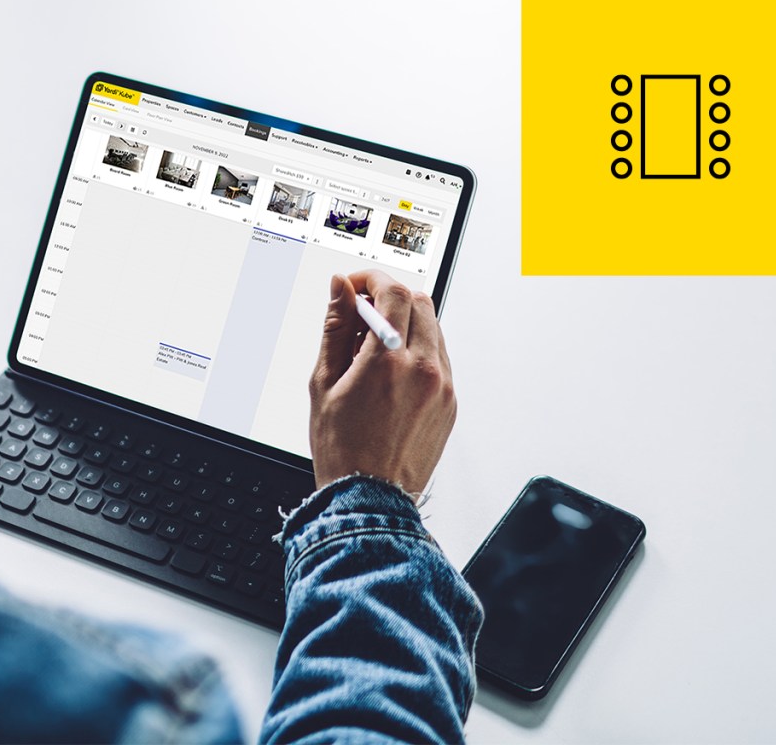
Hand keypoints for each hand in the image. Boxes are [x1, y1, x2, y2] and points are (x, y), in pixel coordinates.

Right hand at [309, 270, 455, 499]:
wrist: (370, 498)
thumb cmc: (343, 449)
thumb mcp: (325, 383)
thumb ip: (335, 328)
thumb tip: (339, 290)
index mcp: (389, 362)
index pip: (392, 292)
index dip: (372, 279)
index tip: (356, 285)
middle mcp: (423, 369)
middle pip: (419, 302)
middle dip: (389, 296)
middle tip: (363, 310)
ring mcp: (443, 387)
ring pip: (433, 327)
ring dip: (406, 321)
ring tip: (374, 346)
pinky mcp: (450, 402)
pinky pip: (439, 358)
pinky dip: (418, 349)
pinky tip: (391, 370)